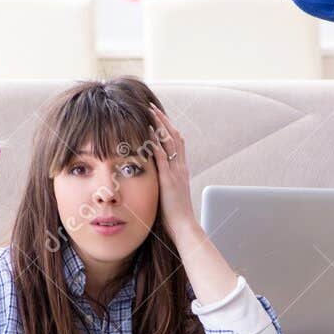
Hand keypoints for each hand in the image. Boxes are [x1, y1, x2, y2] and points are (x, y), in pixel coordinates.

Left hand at [148, 103, 197, 240]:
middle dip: (163, 120)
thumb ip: (165, 183)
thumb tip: (156, 180)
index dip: (168, 129)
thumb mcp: (170, 194)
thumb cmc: (176, 216)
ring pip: (169, 141)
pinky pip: (162, 155)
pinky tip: (148, 131)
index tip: (158, 118)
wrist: (185, 226)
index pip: (177, 143)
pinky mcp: (169, 179)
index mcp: (181, 170)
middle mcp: (181, 167)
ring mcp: (176, 172)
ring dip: (159, 124)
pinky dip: (155, 141)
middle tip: (152, 107)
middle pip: (174, 136)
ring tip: (149, 111)